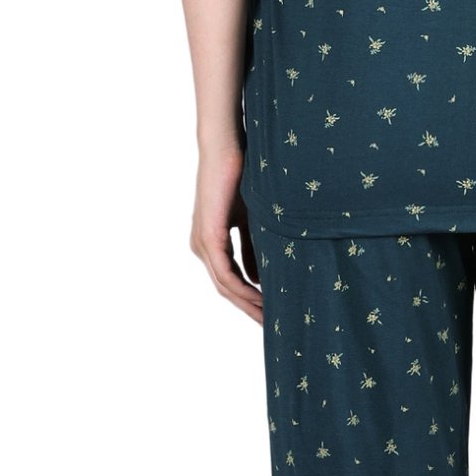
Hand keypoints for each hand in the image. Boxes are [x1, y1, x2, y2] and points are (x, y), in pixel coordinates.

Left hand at [190, 138, 262, 324]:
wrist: (227, 148)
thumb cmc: (242, 176)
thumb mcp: (253, 220)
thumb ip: (254, 248)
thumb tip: (263, 277)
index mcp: (210, 243)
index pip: (230, 280)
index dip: (250, 299)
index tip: (271, 313)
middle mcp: (202, 248)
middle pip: (226, 290)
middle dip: (250, 309)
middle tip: (273, 327)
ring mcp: (202, 244)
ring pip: (225, 287)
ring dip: (249, 304)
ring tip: (271, 318)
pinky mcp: (208, 238)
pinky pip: (226, 274)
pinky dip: (244, 289)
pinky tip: (262, 298)